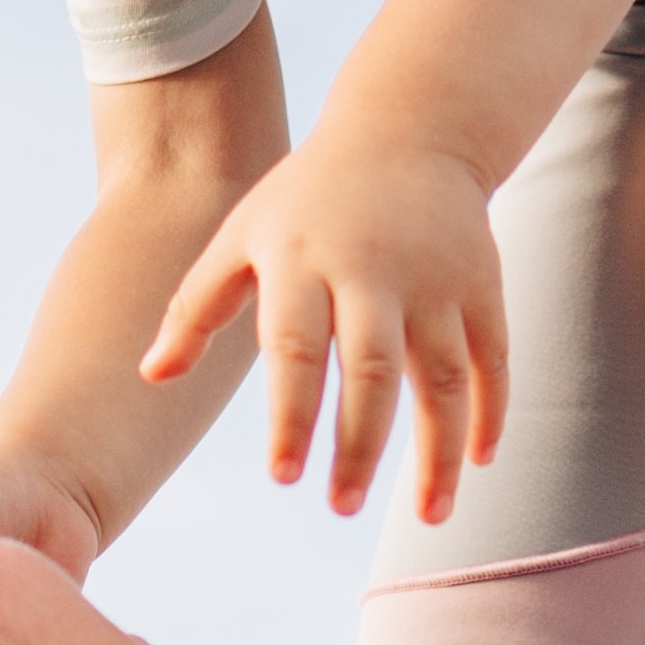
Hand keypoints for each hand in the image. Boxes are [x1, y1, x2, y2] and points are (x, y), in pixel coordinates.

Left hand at [141, 130, 513, 524]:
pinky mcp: (482, 281)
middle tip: (341, 508)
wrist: (408, 128)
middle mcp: (373, 269)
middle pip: (371, 369)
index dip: (291, 415)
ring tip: (428, 516)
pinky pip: (493, 359)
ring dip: (439, 451)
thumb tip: (151, 376)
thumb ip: (196, 306)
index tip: (283, 477)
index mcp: (303, 259)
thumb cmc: (306, 198)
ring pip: (443, 376)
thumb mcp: (242, 235)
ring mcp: (435, 276)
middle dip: (360, 445)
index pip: (294, 348)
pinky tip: (476, 461)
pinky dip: (490, 412)